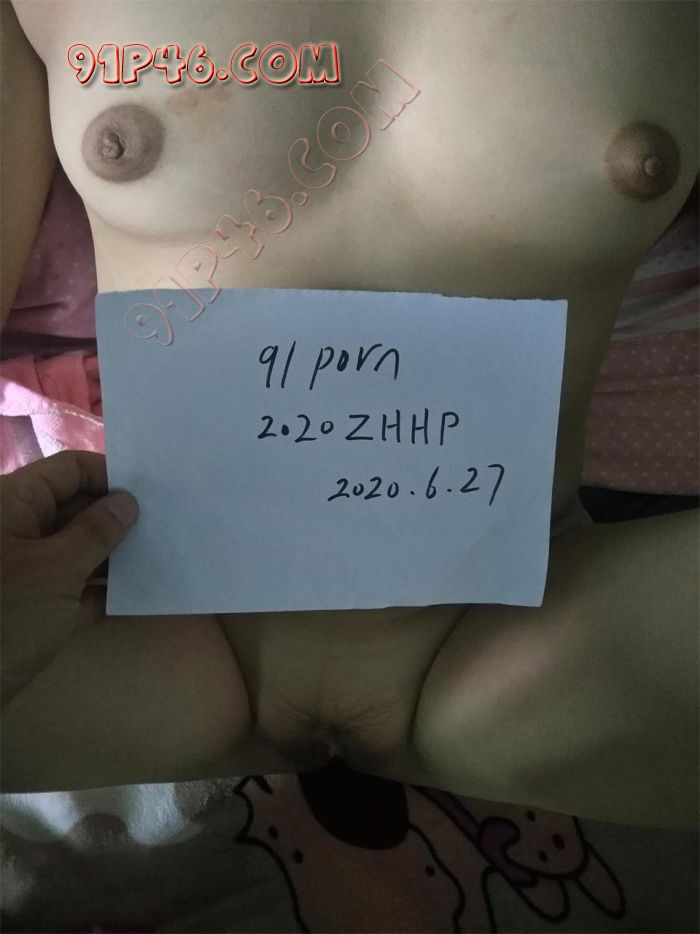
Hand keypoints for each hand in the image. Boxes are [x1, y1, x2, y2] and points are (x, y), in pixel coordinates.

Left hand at [0, 451, 137, 705]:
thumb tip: (127, 501)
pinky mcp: (26, 607)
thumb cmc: (2, 617)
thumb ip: (95, 531)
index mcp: (10, 503)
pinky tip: (137, 595)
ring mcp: (20, 570)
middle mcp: (13, 529)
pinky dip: (98, 589)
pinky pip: (69, 585)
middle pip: (72, 507)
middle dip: (116, 516)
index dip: (110, 474)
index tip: (153, 490)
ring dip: (112, 554)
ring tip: (160, 555)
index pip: (67, 470)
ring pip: (73, 548)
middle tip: (168, 523)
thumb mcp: (55, 569)